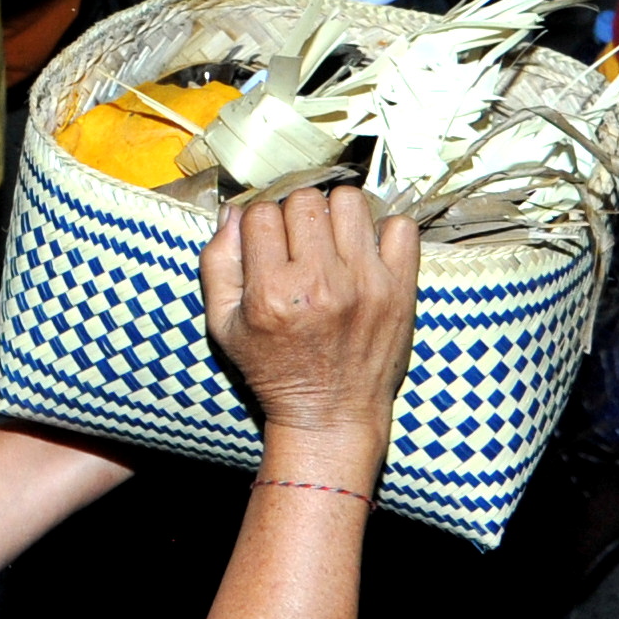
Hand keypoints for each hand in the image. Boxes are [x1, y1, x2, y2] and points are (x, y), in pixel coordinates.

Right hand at [201, 186, 420, 493]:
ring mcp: (365, 284)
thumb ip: (218, 263)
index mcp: (272, 293)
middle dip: (296, 215)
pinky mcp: (400, 290)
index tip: (267, 244)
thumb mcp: (224, 325)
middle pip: (305, 201)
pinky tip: (366, 253)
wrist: (330, 417)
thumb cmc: (273, 369)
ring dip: (336, 215)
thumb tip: (233, 213)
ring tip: (332, 242)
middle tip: (299, 244)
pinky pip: (400, 227)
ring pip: (350, 201)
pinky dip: (384, 232)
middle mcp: (320, 284)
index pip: (262, 213)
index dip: (260, 224)